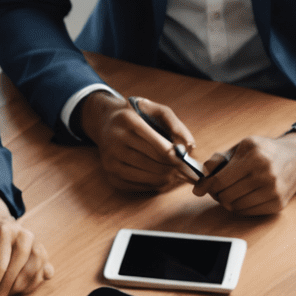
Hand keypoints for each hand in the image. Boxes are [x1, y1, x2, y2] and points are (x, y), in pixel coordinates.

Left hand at [0, 188, 54, 295]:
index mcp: (5, 231)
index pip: (1, 261)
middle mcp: (24, 235)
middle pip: (21, 265)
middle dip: (8, 287)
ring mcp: (36, 243)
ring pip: (35, 268)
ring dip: (21, 287)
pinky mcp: (42, 251)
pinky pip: (44, 270)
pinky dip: (34, 283)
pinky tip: (20, 290)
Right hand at [81, 92, 195, 191]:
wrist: (106, 123)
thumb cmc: (137, 116)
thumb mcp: (155, 110)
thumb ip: (175, 124)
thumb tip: (190, 146)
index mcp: (128, 120)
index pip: (158, 145)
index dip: (175, 156)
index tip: (185, 160)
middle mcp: (116, 139)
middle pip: (152, 162)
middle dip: (171, 168)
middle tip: (183, 170)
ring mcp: (110, 159)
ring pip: (144, 175)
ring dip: (163, 178)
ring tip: (174, 174)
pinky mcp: (110, 174)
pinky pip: (135, 185)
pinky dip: (151, 184)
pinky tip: (160, 179)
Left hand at [195, 134, 295, 215]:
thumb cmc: (265, 151)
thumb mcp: (242, 146)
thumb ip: (219, 159)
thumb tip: (202, 176)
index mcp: (254, 157)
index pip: (219, 181)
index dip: (206, 187)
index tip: (199, 189)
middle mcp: (265, 175)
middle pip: (225, 196)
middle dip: (217, 194)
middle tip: (218, 188)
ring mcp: (273, 191)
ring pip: (235, 207)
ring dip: (228, 201)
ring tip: (232, 191)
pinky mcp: (278, 204)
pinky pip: (248, 212)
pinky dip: (240, 207)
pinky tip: (244, 196)